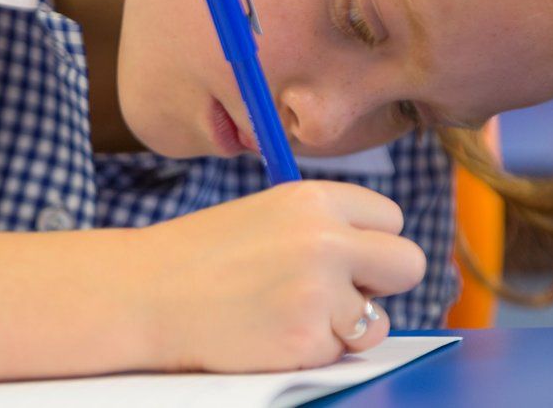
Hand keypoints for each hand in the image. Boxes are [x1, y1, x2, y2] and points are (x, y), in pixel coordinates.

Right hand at [136, 181, 425, 372]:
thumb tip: (377, 256)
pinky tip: (271, 333)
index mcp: (313, 198)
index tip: (347, 257)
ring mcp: (319, 292)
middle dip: (382, 283)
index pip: (390, 218)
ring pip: (378, 320)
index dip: (371, 242)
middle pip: (408, 263)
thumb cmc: (200, 255)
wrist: (144, 293)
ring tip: (290, 313)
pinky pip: (341, 353)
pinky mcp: (306, 340)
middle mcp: (325, 240)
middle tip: (340, 292)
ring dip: (347, 325)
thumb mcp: (265, 214)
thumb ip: (322, 226)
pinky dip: (313, 350)